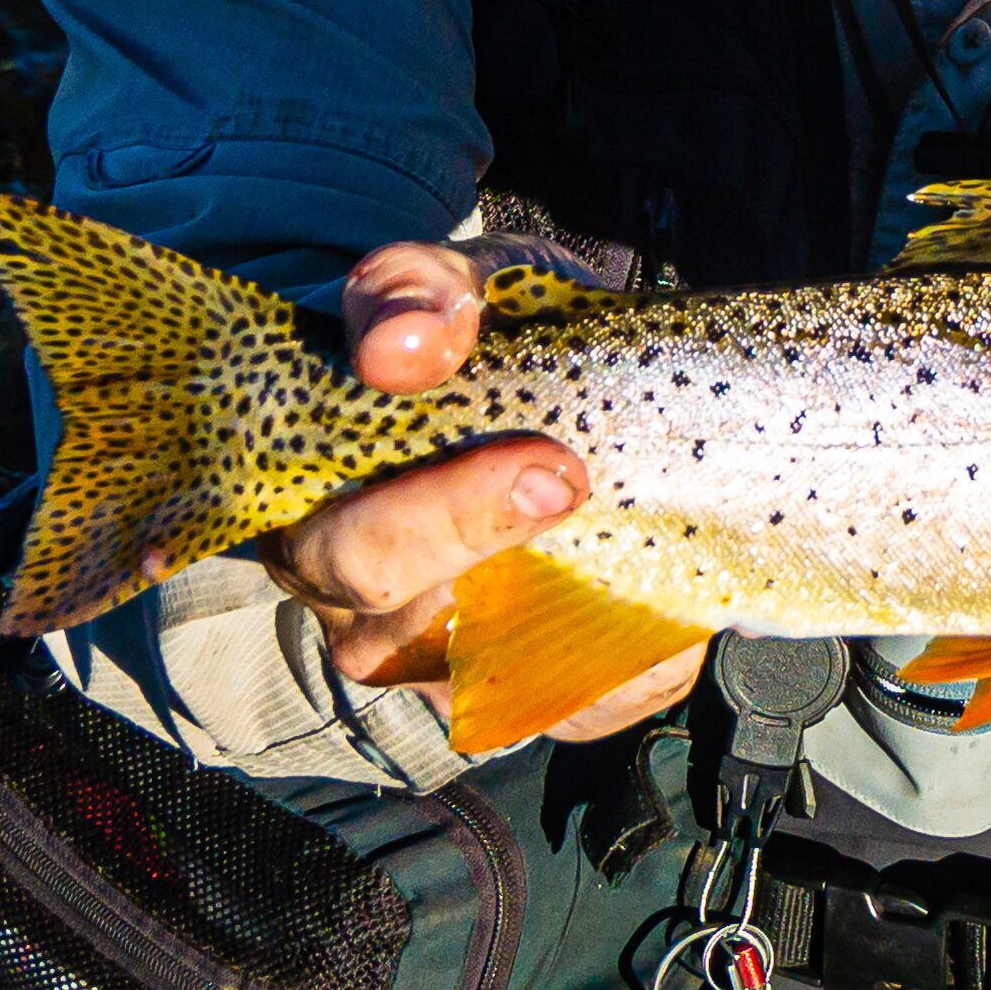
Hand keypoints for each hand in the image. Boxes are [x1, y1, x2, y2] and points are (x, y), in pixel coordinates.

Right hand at [257, 240, 705, 740]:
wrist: (481, 376)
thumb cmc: (446, 337)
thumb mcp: (430, 287)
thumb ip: (411, 294)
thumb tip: (403, 348)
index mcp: (311, 520)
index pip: (363, 553)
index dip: (457, 518)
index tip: (555, 467)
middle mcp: (363, 615)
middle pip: (438, 635)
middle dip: (541, 574)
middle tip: (616, 501)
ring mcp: (438, 665)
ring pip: (522, 681)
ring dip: (605, 623)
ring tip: (667, 542)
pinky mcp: (515, 688)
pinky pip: (586, 702)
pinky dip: (644, 656)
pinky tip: (679, 595)